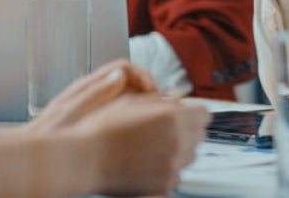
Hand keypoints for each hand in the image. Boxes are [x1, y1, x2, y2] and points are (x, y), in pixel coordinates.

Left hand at [23, 59, 157, 134]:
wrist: (31, 158)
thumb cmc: (46, 137)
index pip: (125, 68)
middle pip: (132, 82)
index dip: (144, 77)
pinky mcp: (99, 123)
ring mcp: (97, 108)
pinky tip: (142, 134)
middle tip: (161, 111)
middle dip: (150, 93)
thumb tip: (122, 74)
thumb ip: (97, 92)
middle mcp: (94, 93)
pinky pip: (125, 115)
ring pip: (131, 99)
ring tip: (155, 122)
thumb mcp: (72, 112)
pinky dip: (137, 121)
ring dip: (146, 107)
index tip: (154, 95)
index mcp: (88, 86)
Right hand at [72, 95, 209, 195]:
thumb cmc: (104, 129)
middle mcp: (178, 142)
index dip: (193, 112)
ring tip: (152, 147)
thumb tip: (181, 102)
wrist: (83, 160)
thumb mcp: (135, 102)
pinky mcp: (165, 185)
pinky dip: (168, 169)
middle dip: (187, 130)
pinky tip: (147, 163)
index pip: (205, 113)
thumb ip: (164, 102)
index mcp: (173, 117)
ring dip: (179, 150)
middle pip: (200, 135)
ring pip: (190, 156)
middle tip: (165, 130)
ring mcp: (173, 166)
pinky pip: (177, 175)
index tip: (185, 115)